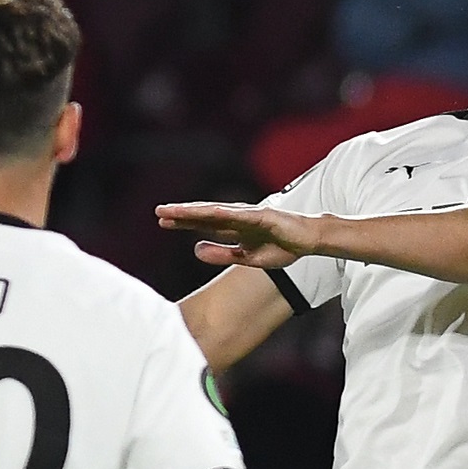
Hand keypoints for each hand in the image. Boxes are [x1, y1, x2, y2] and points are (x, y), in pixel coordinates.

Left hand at [159, 201, 318, 270]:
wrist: (309, 241)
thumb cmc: (281, 247)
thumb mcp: (246, 257)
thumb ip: (221, 253)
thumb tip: (195, 250)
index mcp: (234, 228)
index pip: (203, 223)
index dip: (183, 222)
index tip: (162, 222)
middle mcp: (238, 217)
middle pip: (205, 215)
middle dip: (182, 214)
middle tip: (159, 212)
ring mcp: (250, 214)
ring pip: (218, 212)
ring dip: (196, 211)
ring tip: (176, 211)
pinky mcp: (264, 215)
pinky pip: (241, 215)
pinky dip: (224, 213)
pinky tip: (207, 212)